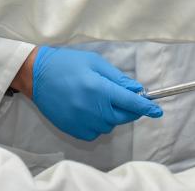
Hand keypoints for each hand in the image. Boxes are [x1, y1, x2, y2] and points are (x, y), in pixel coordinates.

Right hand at [31, 46, 162, 140]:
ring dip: (112, 115)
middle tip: (125, 97)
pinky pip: (96, 131)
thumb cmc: (67, 64)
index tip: (158, 111)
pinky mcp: (74, 130)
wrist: (37, 76)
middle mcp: (92, 109)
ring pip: (110, 125)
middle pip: (123, 117)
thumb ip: (118, 78)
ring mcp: (82, 122)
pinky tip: (89, 108)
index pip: (130, 103)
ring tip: (98, 97)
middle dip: (129, 109)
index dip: (146, 107)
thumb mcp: (95, 63)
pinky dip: (99, 122)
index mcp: (99, 89)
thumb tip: (137, 89)